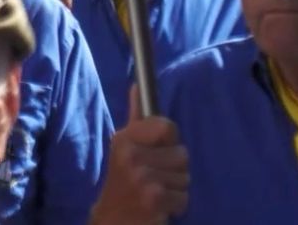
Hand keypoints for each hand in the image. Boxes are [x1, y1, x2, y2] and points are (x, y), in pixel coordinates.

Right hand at [91, 103, 187, 224]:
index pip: (167, 127)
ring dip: (175, 188)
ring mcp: (143, 178)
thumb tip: (137, 86)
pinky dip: (176, 205)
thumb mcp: (125, 147)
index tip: (157, 152)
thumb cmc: (123, 180)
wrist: (112, 218)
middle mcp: (132, 155)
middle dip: (174, 170)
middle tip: (155, 178)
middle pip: (182, 154)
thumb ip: (136, 118)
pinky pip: (185, 198)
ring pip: (185, 177)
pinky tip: (159, 206)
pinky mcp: (154, 199)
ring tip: (157, 192)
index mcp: (125, 139)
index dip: (168, 142)